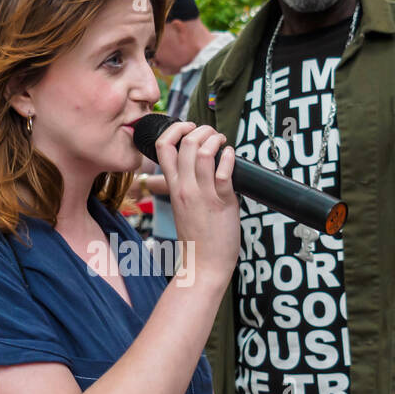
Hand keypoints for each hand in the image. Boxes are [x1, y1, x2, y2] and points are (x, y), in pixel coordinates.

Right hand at [154, 121, 238, 287]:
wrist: (203, 265)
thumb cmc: (196, 238)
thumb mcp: (181, 207)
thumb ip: (180, 187)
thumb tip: (186, 172)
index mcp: (173, 188)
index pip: (163, 147)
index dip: (175, 129)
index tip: (188, 127)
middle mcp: (185, 188)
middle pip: (185, 143)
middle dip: (201, 130)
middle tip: (212, 135)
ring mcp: (202, 195)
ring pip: (203, 152)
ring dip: (216, 139)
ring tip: (223, 143)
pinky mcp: (222, 203)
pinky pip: (223, 172)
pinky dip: (229, 157)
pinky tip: (231, 156)